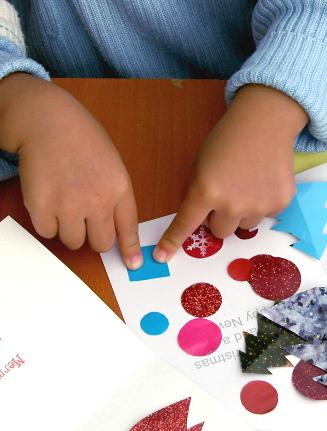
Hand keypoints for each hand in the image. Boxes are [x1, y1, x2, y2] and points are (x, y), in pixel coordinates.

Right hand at [0, 73, 141, 268]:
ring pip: (73, 242)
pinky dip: (47, 222)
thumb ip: (116, 194)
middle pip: (100, 243)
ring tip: (64, 204)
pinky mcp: (42, 207)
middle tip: (85, 220)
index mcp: (118, 188)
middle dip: (94, 236)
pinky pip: (48, 233)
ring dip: (69, 229)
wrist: (47, 120)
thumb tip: (115, 224)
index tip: (133, 263)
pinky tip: (48, 200)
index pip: (128, 228)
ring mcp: (68, 205)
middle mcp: (97, 201)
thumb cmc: (81, 137)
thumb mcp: (112, 163)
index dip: (130, 249)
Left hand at [154, 85, 307, 261]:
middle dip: (219, 218)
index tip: (162, 256)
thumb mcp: (201, 164)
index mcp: (206, 192)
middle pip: (220, 232)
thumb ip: (198, 193)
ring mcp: (258, 206)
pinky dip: (263, 203)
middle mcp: (231, 205)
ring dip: (242, 213)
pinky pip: (265, 215)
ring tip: (247, 184)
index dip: (173, 241)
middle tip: (227, 193)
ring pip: (243, 226)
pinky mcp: (280, 203)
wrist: (265, 121)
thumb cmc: (227, 140)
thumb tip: (200, 219)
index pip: (186, 224)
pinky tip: (263, 181)